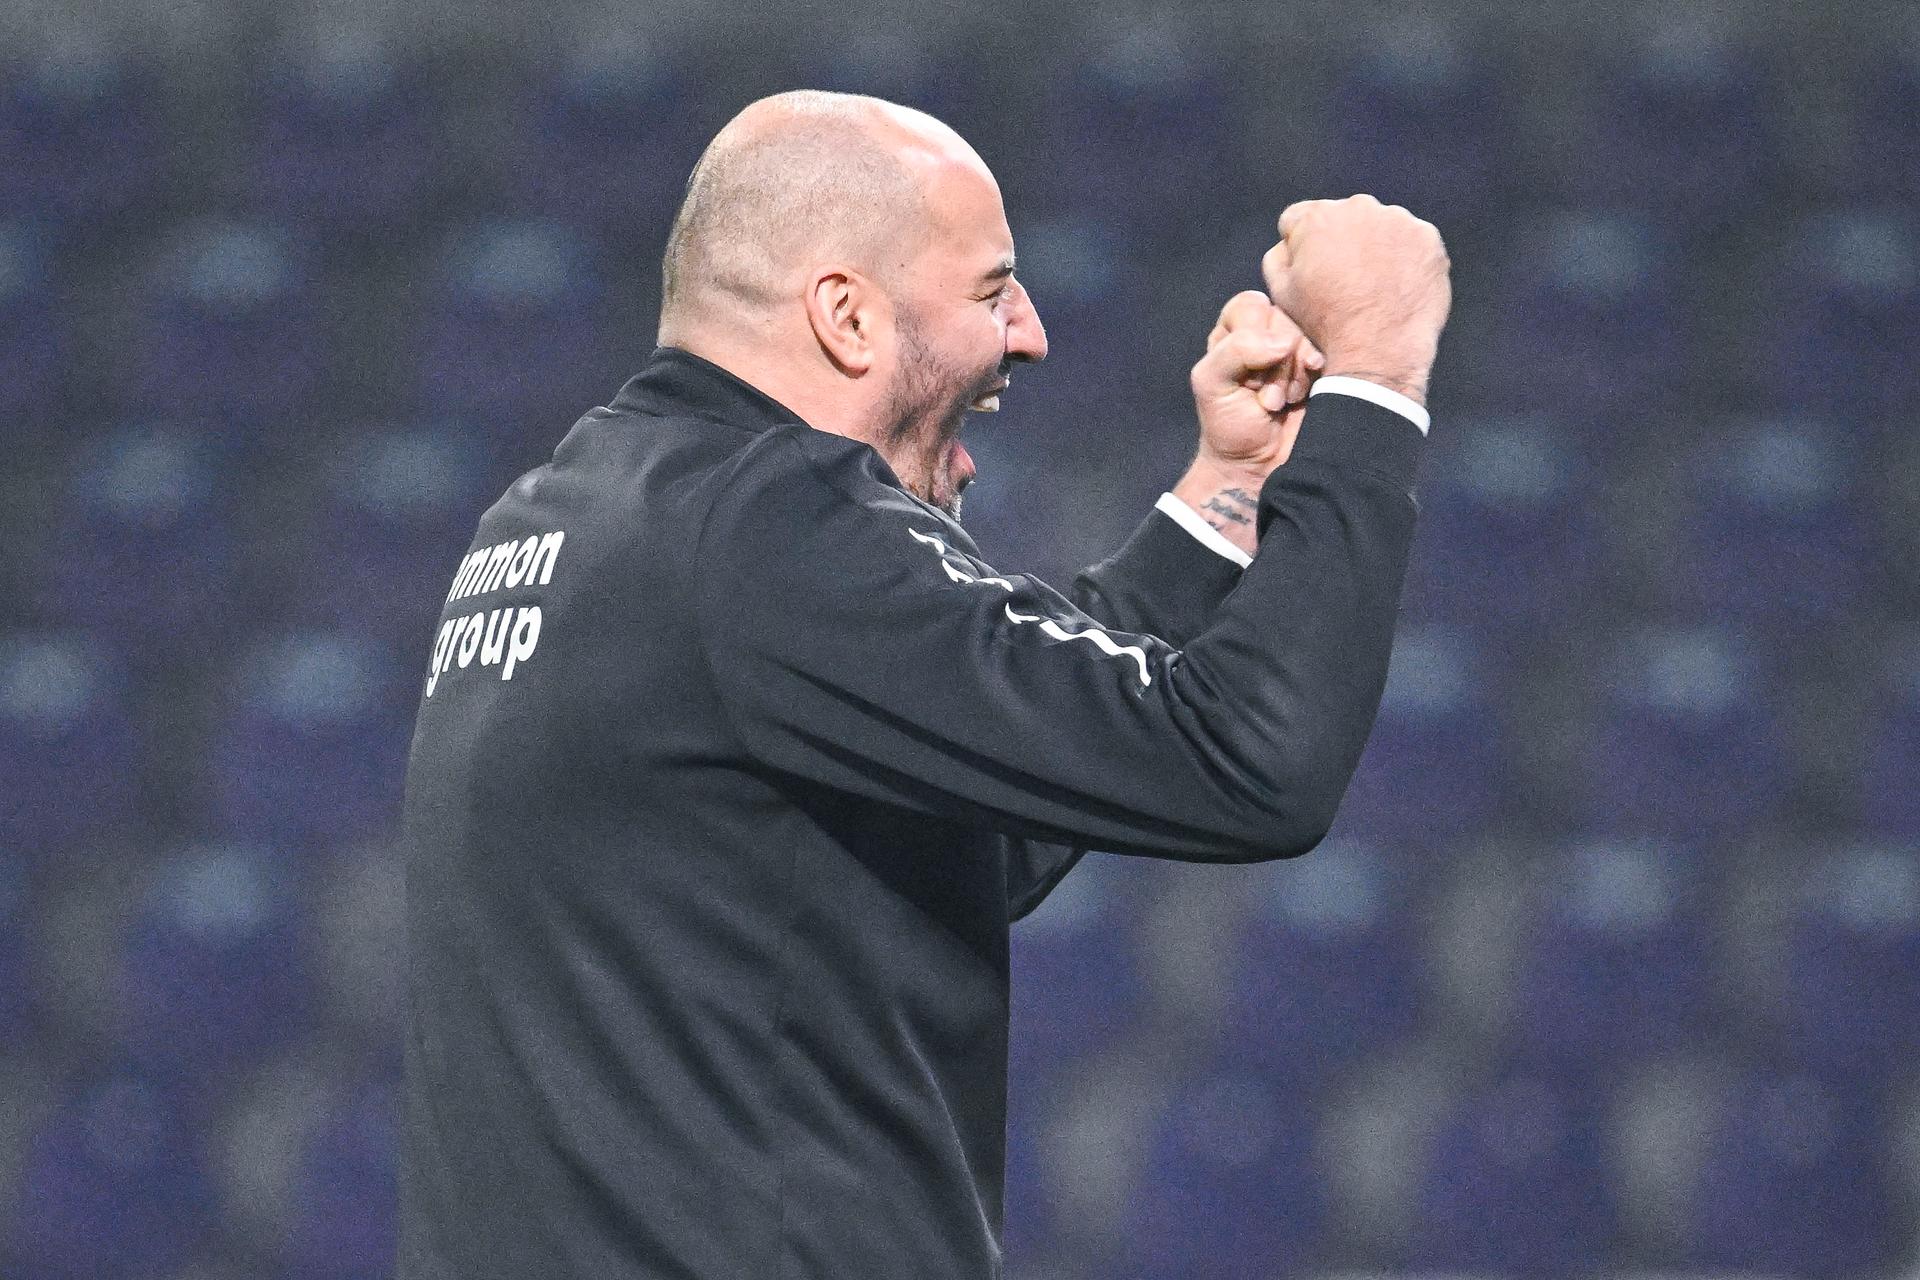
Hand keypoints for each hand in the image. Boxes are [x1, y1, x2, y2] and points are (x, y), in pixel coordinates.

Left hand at [1188, 289, 1321, 473]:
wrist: (1261, 466)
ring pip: (1307, 336)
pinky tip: (1303, 396)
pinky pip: (1329, 352)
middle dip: (1274, 363)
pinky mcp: (1322, 366)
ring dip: (1293, 374)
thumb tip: (1283, 340)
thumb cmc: (1229, 424)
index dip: (1252, 337)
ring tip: (1282, 402)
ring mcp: (1298, 349)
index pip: (1251, 305)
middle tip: (1266, 398)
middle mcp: (1268, 332)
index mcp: (1235, 330)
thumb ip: (1235, 349)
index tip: (1245, 376)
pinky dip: (1313, 376)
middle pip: (1284, 318)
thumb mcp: (1211, 383)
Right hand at [1261, 194, 1449, 403]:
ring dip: (1375, 247)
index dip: (1302, 247)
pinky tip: (1397, 286)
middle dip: (1341, 241)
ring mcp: (1398, 220)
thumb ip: (1278, 256)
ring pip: (1380, 227)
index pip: (1300, 219)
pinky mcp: (1428, 238)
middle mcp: (1359, 207)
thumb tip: (1289, 243)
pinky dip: (1406, 258)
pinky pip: (1412, 241)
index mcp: (1316, 217)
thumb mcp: (1281, 293)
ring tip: (1374, 286)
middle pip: (1343, 217)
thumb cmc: (1326, 324)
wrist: (1378, 351)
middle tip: (1346, 280)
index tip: (1313, 270)